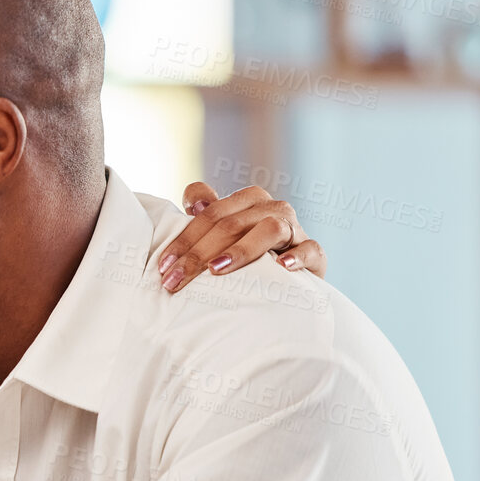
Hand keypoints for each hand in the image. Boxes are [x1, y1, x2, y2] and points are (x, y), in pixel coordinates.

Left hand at [158, 182, 326, 291]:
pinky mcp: (315, 253)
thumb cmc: (251, 255)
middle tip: (175, 281)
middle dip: (198, 254)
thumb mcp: (225, 235)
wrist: (293, 281)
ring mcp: (295, 229)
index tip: (163, 266)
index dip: (184, 239)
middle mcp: (271, 209)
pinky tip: (282, 267)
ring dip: (241, 250)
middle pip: (231, 224)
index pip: (210, 213)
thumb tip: (193, 199)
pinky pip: (310, 249)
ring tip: (216, 271)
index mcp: (247, 201)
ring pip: (269, 229)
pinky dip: (297, 256)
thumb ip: (207, 215)